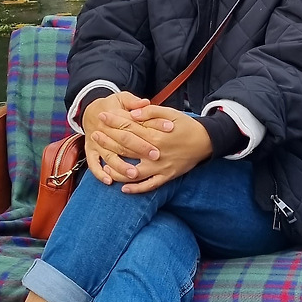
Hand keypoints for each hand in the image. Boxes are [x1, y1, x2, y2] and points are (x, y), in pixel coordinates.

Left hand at [83, 94, 210, 191]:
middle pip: (126, 148)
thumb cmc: (187, 125)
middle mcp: (155, 153)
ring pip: (133, 172)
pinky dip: (136, 189)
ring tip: (104, 165)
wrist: (206, 141)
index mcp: (155, 136)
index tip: (101, 117)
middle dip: (108, 141)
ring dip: (117, 169)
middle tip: (95, 135)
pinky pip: (149, 186)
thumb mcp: (170, 113)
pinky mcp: (167, 176)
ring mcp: (160, 167)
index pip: (128, 128)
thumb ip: (150, 113)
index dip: (113, 122)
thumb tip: (131, 114)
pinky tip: (123, 188)